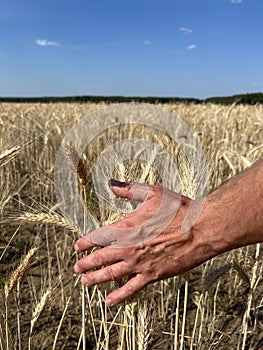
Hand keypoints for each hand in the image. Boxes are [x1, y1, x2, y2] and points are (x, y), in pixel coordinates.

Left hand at [74, 180, 207, 305]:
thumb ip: (129, 189)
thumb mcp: (152, 193)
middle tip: (77, 268)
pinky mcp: (152, 275)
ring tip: (84, 282)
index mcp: (127, 227)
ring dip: (95, 279)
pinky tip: (109, 301)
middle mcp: (129, 247)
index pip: (98, 237)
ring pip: (111, 275)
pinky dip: (118, 295)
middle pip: (100, 258)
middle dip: (86, 264)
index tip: (78, 246)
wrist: (200, 229)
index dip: (85, 243)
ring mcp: (140, 263)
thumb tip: (111, 184)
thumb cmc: (178, 209)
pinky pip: (131, 288)